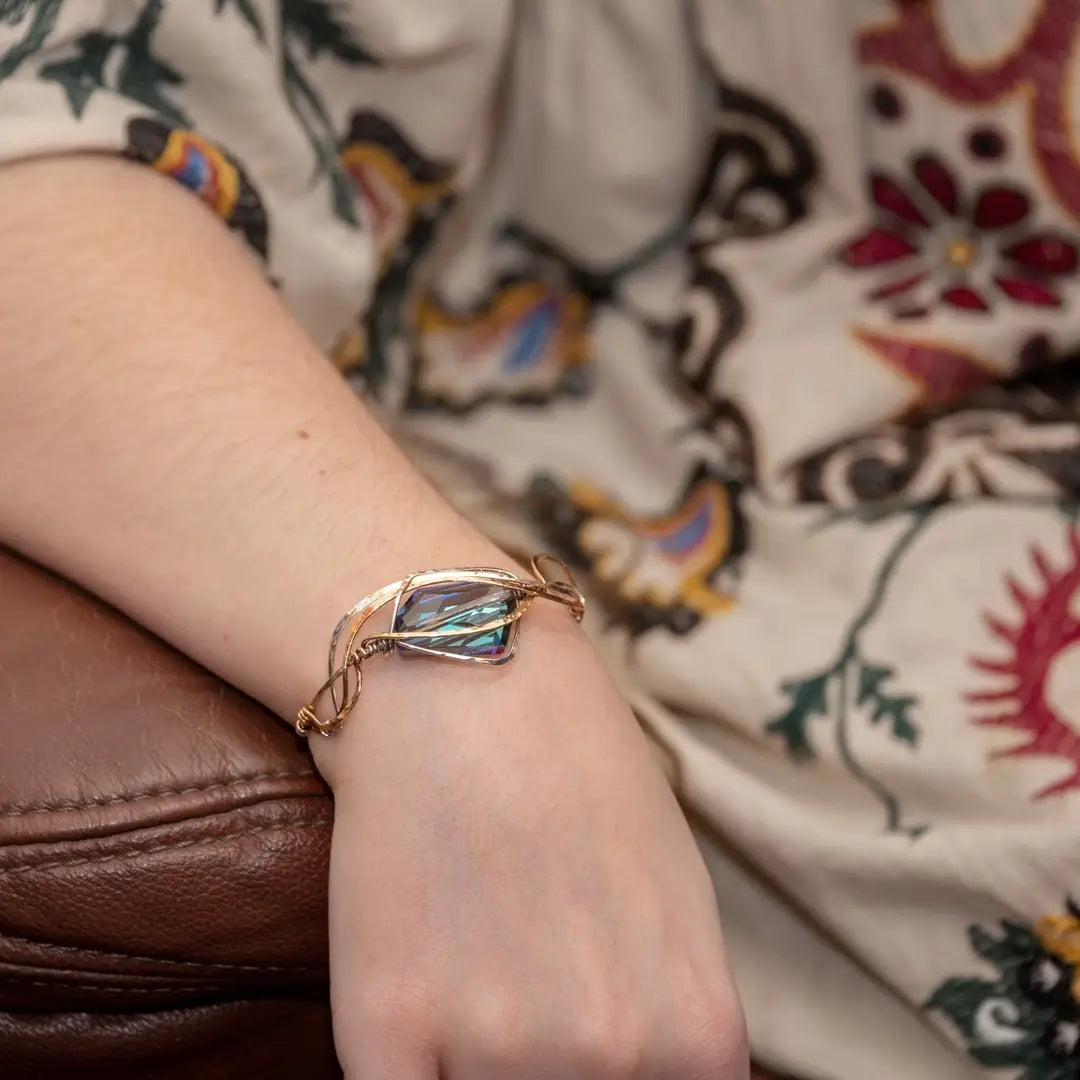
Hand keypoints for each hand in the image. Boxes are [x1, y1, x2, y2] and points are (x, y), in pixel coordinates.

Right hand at [313, 606, 747, 1078]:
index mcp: (695, 1030)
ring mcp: (493, 1047)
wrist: (466, 678)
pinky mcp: (383, 1027)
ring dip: (476, 1065)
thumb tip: (644, 1076)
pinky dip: (410, 1072)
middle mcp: (608, 1056)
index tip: (591, 1047)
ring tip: (471, 970)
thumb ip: (672, 1017)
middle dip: (554, 1067)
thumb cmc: (581, 769)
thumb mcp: (678, 896)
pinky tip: (413, 1014)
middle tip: (525, 979)